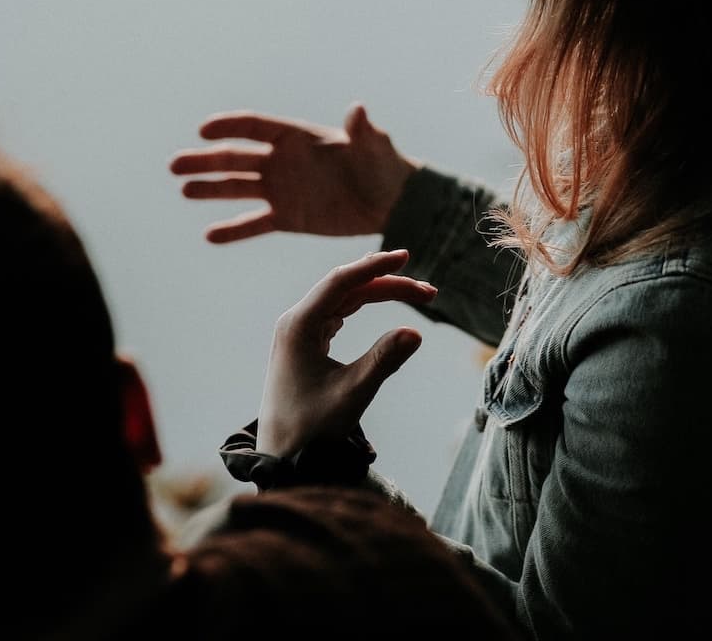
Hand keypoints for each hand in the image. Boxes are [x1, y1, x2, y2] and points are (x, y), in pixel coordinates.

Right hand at [170, 104, 418, 242]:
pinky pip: (254, 224)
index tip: (204, 131)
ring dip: (210, 189)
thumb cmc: (383, 166)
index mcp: (297, 137)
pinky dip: (233, 230)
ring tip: (184, 190)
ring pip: (238, 189)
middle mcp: (282, 161)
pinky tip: (210, 235)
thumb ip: (362, 131)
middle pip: (236, 158)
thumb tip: (358, 110)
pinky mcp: (287, 218)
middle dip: (205, 161)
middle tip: (175, 165)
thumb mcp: (374, 147)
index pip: (255, 127)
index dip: (229, 127)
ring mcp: (281, 190)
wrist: (390, 202)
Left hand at [258, 250, 433, 456]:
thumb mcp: (352, 394)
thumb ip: (383, 361)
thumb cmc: (311, 428)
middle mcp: (295, 322)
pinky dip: (364, 305)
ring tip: (418, 295)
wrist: (282, 455)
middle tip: (429, 293)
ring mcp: (299, 331)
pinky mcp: (306, 343)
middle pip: (346, 288)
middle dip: (387, 284)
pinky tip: (382, 298)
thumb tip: (416, 332)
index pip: (340, 282)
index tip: (405, 257)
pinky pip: (338, 312)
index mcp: (298, 326)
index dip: (375, 267)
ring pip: (344, 299)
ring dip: (379, 293)